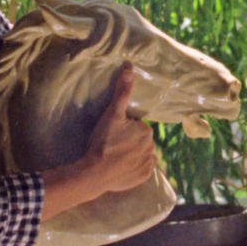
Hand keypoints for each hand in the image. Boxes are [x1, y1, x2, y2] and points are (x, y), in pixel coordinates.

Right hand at [81, 62, 156, 193]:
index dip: (123, 127)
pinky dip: (132, 167)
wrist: (94, 173)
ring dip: (131, 153)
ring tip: (113, 155)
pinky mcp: (142, 178)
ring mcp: (148, 164)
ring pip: (140, 153)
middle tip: (111, 142)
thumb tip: (130, 68)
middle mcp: (152, 148)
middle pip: (139, 139)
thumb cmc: (103, 142)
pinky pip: (140, 168)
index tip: (112, 132)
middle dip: (128, 139)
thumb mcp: (112, 114)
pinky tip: (120, 166)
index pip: (136, 124)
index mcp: (146, 131)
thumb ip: (122, 91)